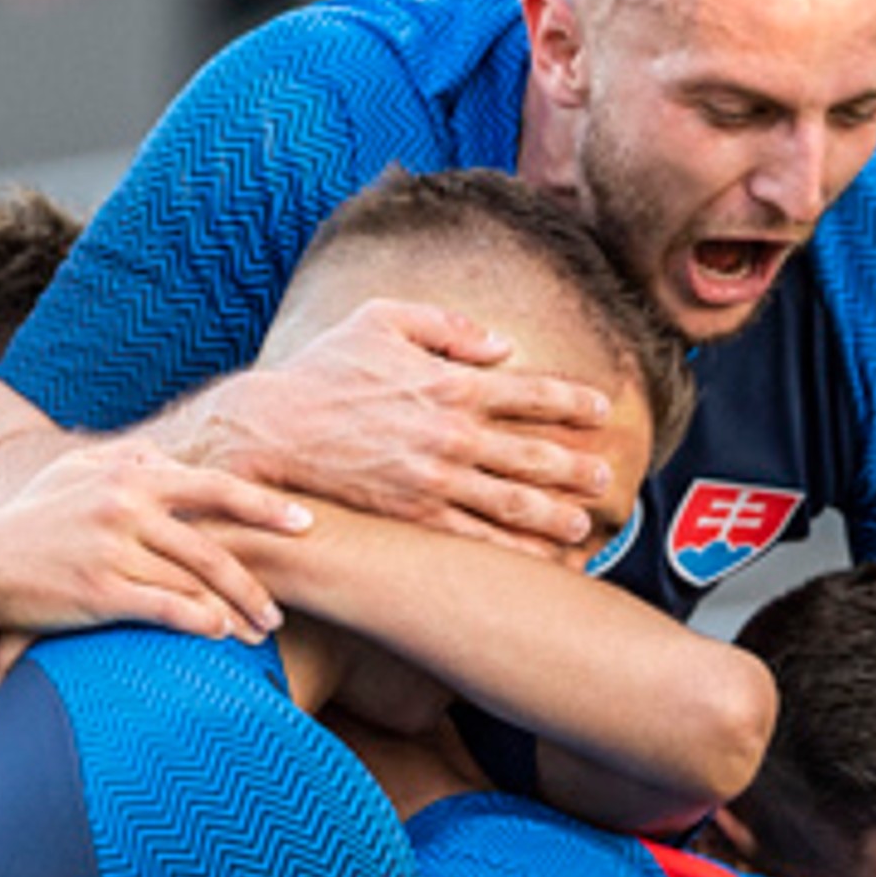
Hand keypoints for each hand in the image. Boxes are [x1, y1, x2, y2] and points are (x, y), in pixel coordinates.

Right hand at [0, 437, 309, 654]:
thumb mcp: (72, 475)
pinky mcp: (98, 590)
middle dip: (257, 578)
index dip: (264, 505)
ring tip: (258, 634)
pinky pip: (163, 607)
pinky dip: (198, 622)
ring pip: (195, 581)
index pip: (213, 486)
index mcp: (129, 475)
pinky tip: (219, 637)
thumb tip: (167, 458)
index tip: (304, 522)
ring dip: (235, 610)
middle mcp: (126, 506)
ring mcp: (112, 548)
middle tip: (284, 607)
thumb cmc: (28, 521)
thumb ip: (124, 459)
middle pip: (214, 543)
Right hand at [167, 299, 615, 551]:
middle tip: (605, 478)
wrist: (270, 428)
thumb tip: (502, 346)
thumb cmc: (321, 369)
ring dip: (554, 515)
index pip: (530, 391)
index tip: (600, 410)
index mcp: (449, 383)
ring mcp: (432, 480)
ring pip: (512, 502)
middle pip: (533, 454)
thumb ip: (447, 324)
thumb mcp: (381, 319)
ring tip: (584, 526)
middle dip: (576, 467)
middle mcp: (450, 434)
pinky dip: (509, 549)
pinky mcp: (410, 515)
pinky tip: (533, 557)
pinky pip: (472, 536)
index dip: (572, 401)